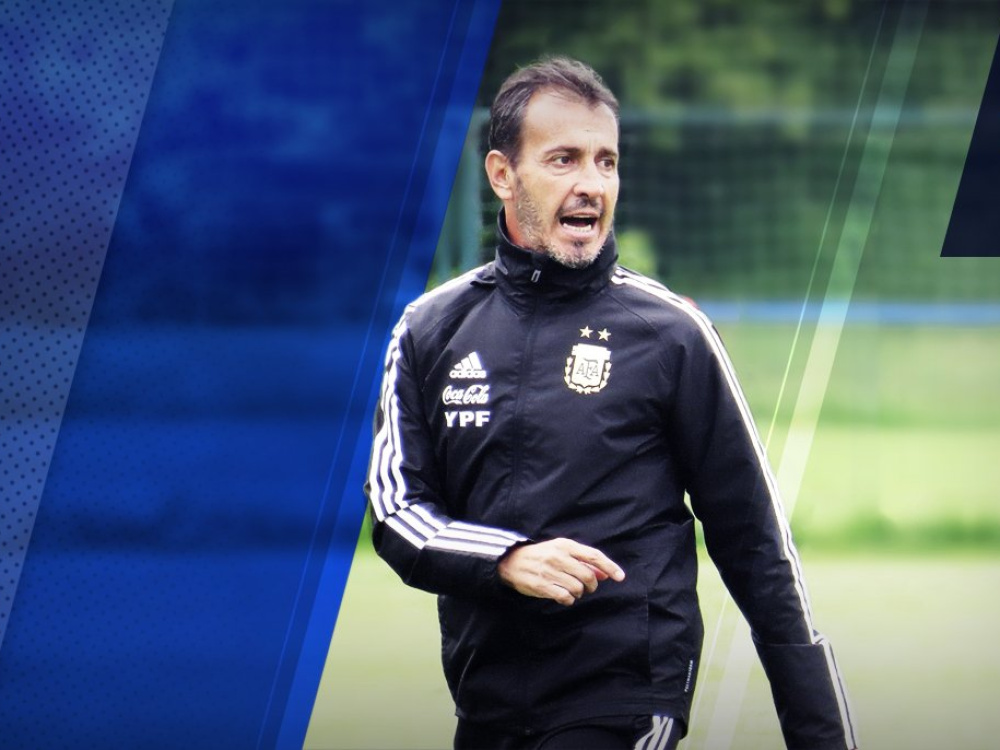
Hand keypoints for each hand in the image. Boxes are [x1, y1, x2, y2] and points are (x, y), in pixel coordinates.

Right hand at [497, 538, 624, 605]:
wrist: (511, 562)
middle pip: (588, 576)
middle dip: (592, 586)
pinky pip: (565, 598)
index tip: (620, 577)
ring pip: (578, 588)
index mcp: (565, 545)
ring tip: (572, 591)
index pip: (594, 556)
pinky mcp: (542, 586)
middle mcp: (558, 557)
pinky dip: (569, 600)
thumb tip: (604, 573)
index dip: (610, 567)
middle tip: (587, 588)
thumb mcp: (561, 551)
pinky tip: (565, 597)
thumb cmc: (541, 555)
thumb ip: (582, 561)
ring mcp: (549, 572)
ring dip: (579, 593)